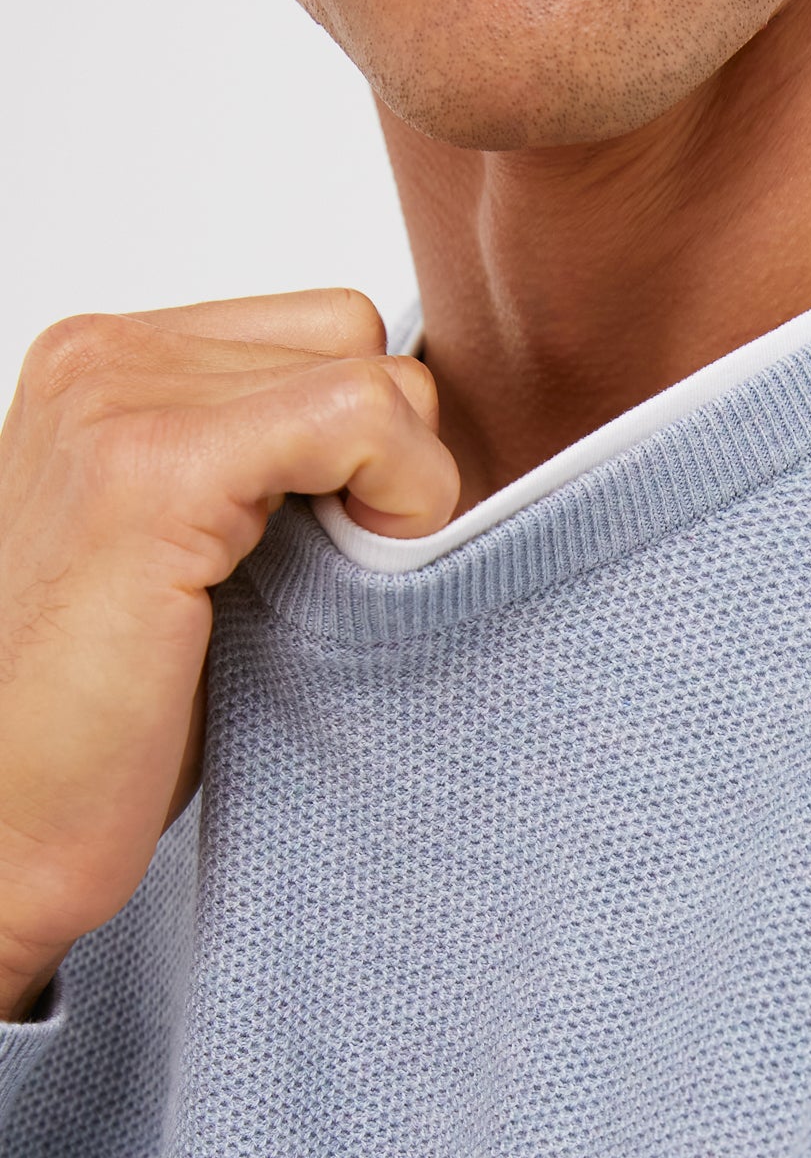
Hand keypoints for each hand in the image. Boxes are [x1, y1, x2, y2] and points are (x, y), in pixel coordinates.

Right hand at [0, 289, 457, 1019]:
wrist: (0, 827)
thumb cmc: (100, 724)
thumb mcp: (195, 559)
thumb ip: (270, 474)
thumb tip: (421, 435)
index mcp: (109, 370)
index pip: (320, 330)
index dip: (371, 434)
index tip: (355, 539)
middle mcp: (103, 360)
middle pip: (355, 337)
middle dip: (391, 452)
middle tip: (355, 567)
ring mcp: (120, 401)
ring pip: (374, 371)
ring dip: (400, 480)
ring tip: (338, 582)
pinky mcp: (155, 468)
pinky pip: (363, 416)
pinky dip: (403, 493)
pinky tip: (357, 575)